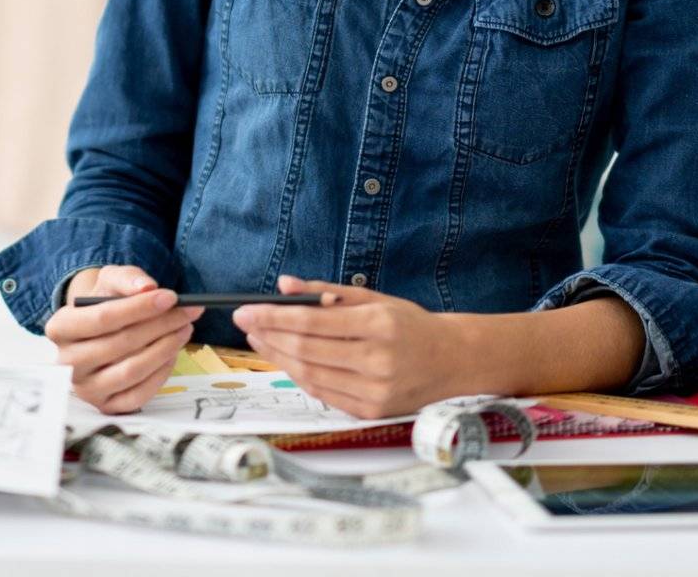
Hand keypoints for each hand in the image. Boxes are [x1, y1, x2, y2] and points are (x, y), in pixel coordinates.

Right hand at [43, 265, 204, 413]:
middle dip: (160, 326)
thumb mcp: (110, 281)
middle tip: (187, 312)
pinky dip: (161, 373)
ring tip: (184, 329)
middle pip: (120, 344)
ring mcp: (85, 388)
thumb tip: (148, 287)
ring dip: (165, 348)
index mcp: (60, 328)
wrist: (97, 332)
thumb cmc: (104, 305)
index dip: (139, 308)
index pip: (102, 318)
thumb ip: (128, 279)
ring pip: (132, 371)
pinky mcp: (105, 406)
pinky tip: (172, 353)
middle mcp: (67, 362)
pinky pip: (139, 394)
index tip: (170, 297)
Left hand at [232, 274, 462, 417]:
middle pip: (306, 350)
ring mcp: (375, 391)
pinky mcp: (371, 411)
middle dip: (268, 336)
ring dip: (278, 357)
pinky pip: (323, 393)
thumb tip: (284, 285)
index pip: (312, 321)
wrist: (453, 361)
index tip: (246, 310)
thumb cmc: (410, 325)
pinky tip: (285, 360)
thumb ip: (326, 291)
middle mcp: (377, 361)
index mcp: (379, 326)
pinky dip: (300, 376)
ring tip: (259, 340)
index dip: (273, 317)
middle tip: (245, 324)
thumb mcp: (374, 298)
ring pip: (310, 375)